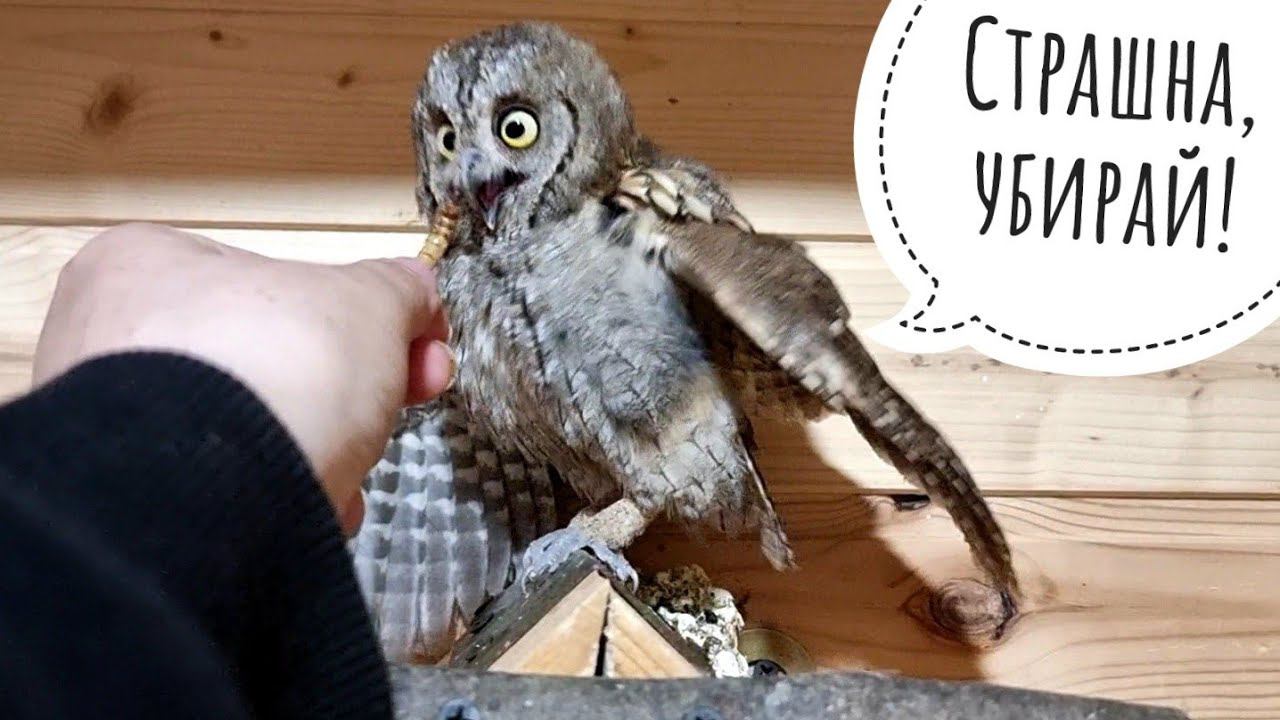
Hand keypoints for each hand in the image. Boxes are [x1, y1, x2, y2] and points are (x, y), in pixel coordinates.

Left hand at [33, 223, 452, 532]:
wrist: (208, 497)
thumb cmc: (278, 365)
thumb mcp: (368, 304)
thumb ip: (398, 290)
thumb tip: (417, 292)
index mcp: (147, 263)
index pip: (271, 280)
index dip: (358, 315)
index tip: (415, 353)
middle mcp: (104, 338)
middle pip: (264, 359)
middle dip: (344, 392)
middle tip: (395, 407)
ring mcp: (108, 425)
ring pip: (246, 432)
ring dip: (315, 449)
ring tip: (349, 476)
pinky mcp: (128, 502)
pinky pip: (219, 490)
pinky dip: (272, 500)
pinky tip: (308, 511)